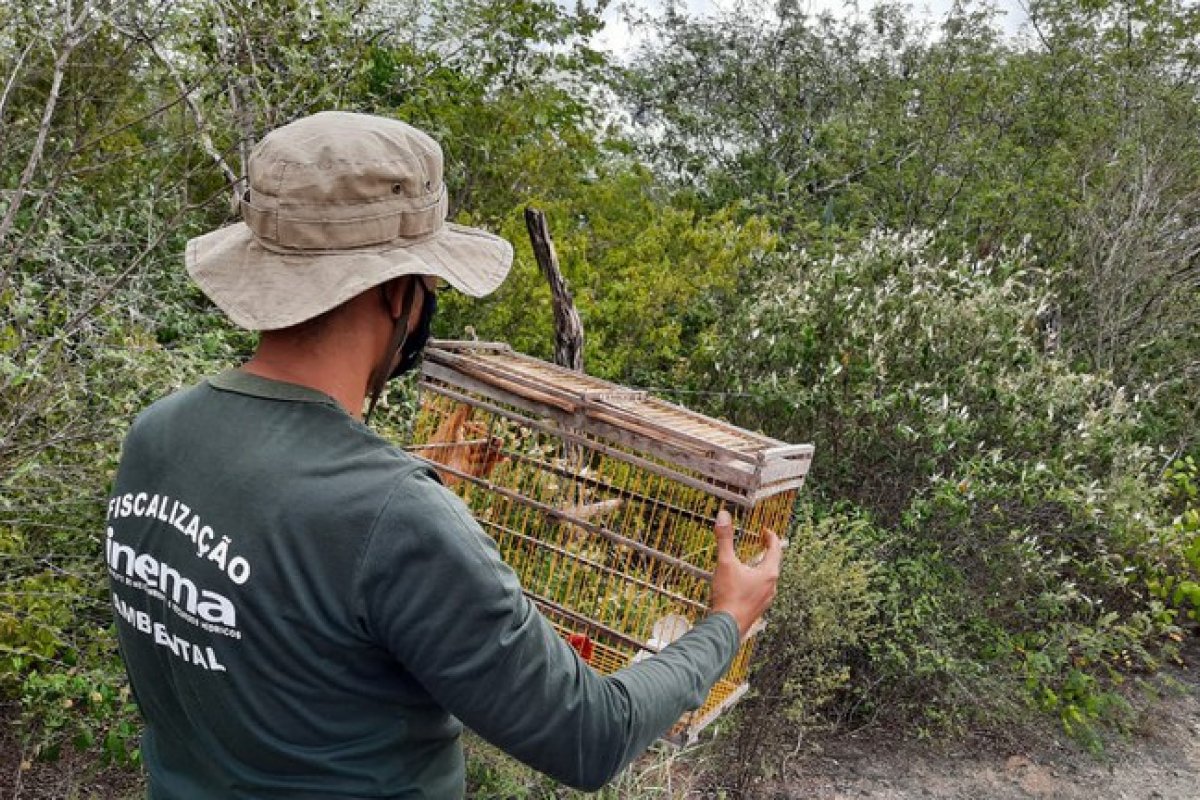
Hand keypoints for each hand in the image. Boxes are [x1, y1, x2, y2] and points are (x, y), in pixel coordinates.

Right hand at [709, 509, 781, 637]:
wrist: (726, 627)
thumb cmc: (729, 596)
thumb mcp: (725, 563)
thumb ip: (725, 539)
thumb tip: (724, 515)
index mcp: (769, 573)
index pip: (775, 550)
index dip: (770, 538)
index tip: (765, 531)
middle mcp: (771, 587)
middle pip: (773, 564)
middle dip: (766, 552)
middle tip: (761, 543)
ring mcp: (765, 599)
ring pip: (767, 579)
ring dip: (761, 567)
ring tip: (752, 562)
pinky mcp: (757, 609)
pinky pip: (760, 590)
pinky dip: (755, 581)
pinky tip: (744, 584)